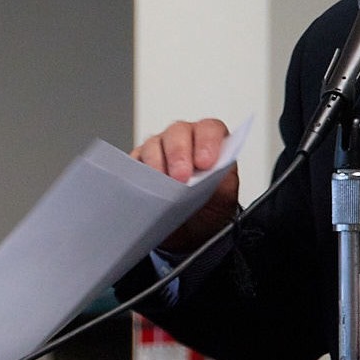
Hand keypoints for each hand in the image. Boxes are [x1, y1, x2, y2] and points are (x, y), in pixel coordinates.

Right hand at [132, 118, 239, 254]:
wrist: (192, 230)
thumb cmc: (210, 206)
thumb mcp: (224, 197)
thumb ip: (222, 181)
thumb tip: (212, 174)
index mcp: (211, 142)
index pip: (210, 129)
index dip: (207, 142)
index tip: (205, 163)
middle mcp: (185, 140)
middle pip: (178, 131)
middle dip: (179, 153)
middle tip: (181, 177)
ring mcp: (160, 149)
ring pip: (154, 143)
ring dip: (157, 162)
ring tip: (163, 185)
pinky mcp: (141, 164)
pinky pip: (135, 161)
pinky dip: (139, 172)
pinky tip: (146, 186)